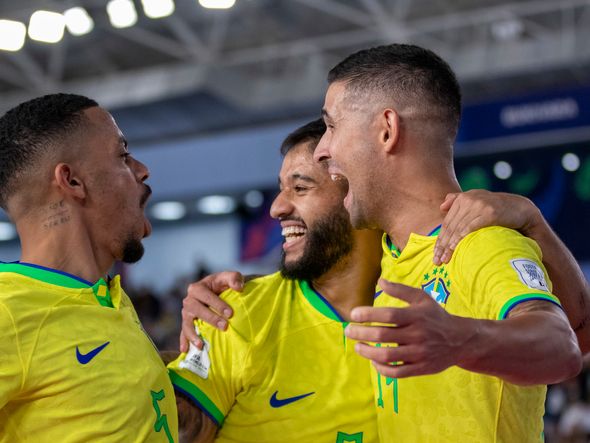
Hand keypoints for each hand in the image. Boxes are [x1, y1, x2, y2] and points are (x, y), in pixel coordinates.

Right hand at [180, 271, 243, 351]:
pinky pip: (183, 333)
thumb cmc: (223, 285)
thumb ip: (234, 278)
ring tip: (201, 344)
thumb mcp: (229, 277)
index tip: (230, 313)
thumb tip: (238, 287)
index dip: (217, 304)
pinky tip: (185, 350)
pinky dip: (184, 341)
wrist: (217, 292)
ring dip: (193, 334)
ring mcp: (186, 313)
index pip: (206, 295)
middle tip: (224, 326)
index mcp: (197, 288)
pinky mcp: (187, 324)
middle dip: (210, 318)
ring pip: (187, 323)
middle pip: (196, 310)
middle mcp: (189, 300)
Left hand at [345, 278, 469, 377]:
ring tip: (357, 346)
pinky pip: (396, 372)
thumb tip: (380, 281)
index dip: (368, 314)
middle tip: (348, 331)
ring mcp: (419, 354)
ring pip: (387, 356)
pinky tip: (372, 360)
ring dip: (367, 352)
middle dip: (361, 333)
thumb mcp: (422, 298)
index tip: (353, 314)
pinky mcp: (420, 368)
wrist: (461, 340)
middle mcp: (417, 335)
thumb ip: (400, 290)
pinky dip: (381, 369)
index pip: (388, 315)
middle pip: (383, 335)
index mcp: (416, 316)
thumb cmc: (436, 316)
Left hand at [433, 190, 539, 264]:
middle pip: (451, 226)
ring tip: (444, 260)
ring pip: (458, 229)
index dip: (440, 238)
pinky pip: (470, 227)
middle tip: (436, 261)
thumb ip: (458, 200)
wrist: (521, 208)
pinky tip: (454, 249)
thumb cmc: (498, 209)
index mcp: (463, 198)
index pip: (448, 222)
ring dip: (449, 246)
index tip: (435, 253)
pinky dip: (460, 239)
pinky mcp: (489, 213)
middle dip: (442, 246)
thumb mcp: (477, 200)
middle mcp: (469, 199)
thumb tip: (441, 207)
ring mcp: (479, 205)